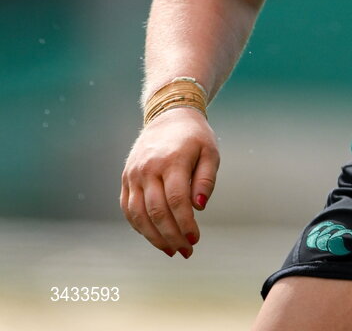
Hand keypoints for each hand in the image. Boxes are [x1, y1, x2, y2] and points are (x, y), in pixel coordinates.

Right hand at [120, 107, 219, 257]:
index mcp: (172, 160)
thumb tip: (199, 207)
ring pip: (138, 215)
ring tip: (171, 250)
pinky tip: (155, 237)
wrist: (169, 115)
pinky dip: (140, 227)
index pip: (176, 200)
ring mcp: (134, 174)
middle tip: (186, 251)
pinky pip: (128, 209)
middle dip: (172, 236)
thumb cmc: (195, 137)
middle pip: (157, 211)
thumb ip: (206, 179)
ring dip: (154, 237)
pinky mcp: (126, 178)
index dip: (185, 224)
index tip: (195, 239)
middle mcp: (148, 168)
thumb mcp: (210, 151)